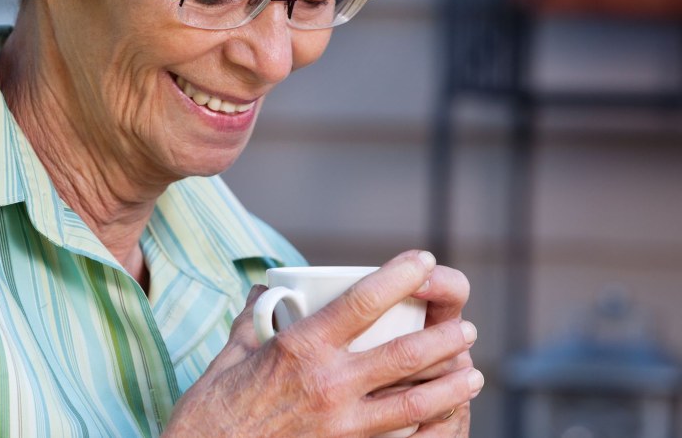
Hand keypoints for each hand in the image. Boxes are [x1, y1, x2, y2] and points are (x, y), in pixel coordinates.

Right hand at [164, 251, 481, 437]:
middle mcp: (327, 384)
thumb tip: (266, 291)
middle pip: (404, 354)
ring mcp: (340, 426)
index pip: (362, 301)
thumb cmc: (209, 413)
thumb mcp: (229, 356)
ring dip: (451, 386)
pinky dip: (429, 430)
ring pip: (414, 402)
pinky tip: (445, 422)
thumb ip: (254, 320)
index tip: (422, 260)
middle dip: (443, 338)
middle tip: (464, 330)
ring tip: (472, 374)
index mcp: (299, 349)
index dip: (399, 276)